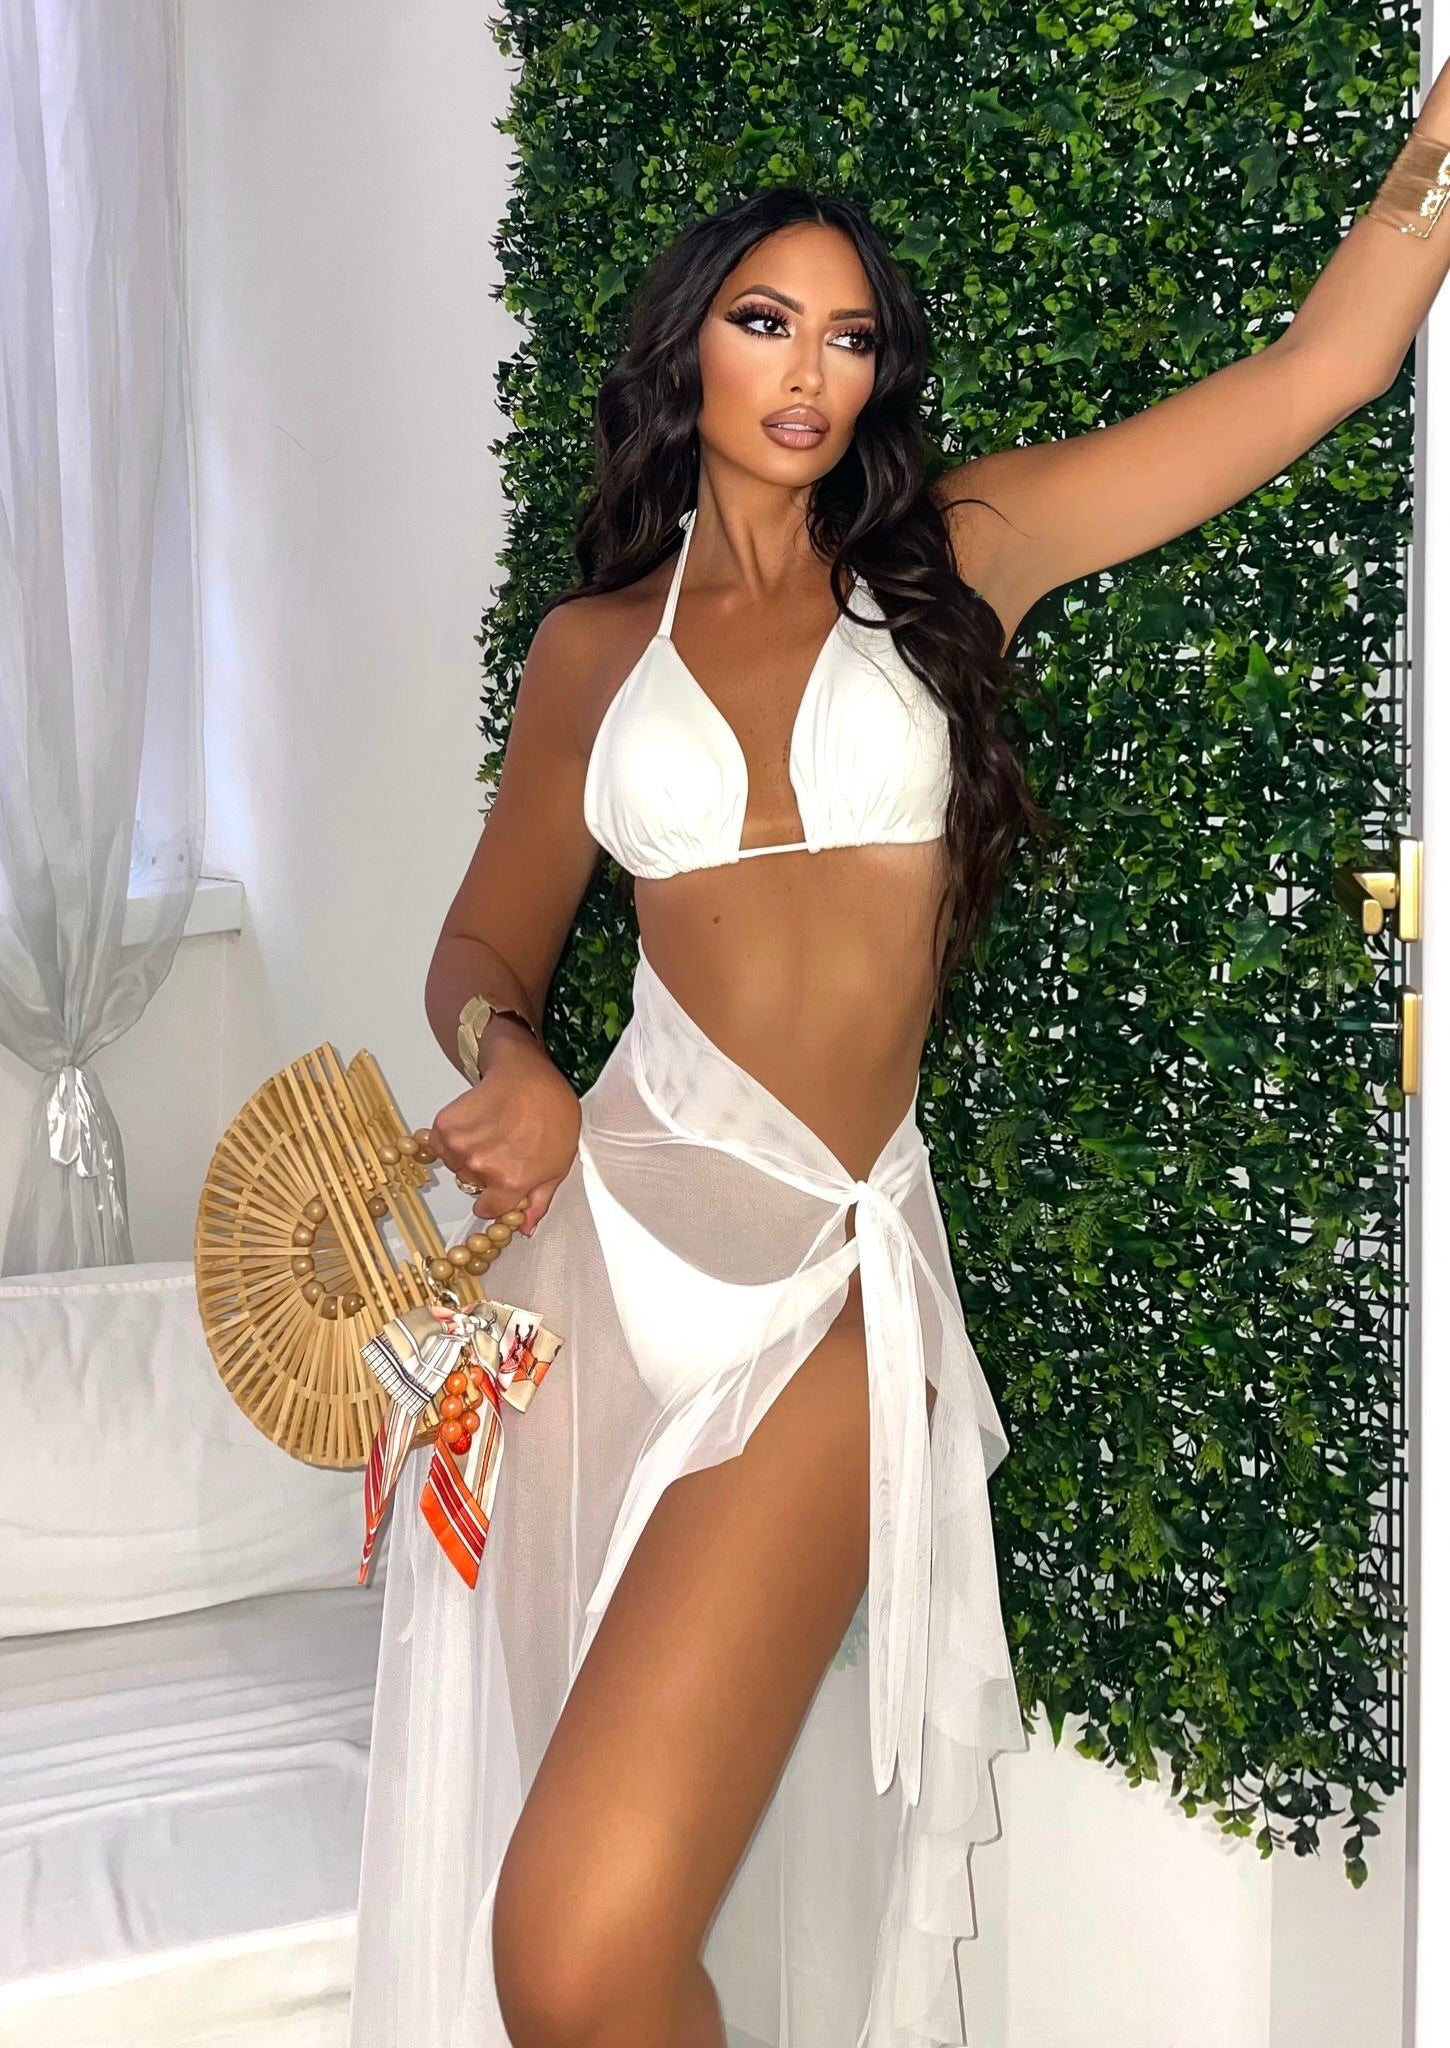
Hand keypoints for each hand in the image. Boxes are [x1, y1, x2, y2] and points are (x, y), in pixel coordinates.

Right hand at [427, 1028, 580, 1236]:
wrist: (528, 1071)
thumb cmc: (552, 1112)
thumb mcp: (558, 1163)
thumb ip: (539, 1200)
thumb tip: (525, 1229)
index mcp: (510, 1182)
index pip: (487, 1210)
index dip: (496, 1198)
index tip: (502, 1184)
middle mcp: (481, 1168)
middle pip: (471, 1185)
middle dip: (485, 1173)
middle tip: (504, 1146)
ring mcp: (460, 1146)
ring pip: (456, 1165)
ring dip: (469, 1154)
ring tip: (493, 1130)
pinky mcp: (445, 1126)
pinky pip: (442, 1146)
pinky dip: (454, 1138)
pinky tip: (477, 1121)